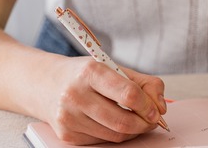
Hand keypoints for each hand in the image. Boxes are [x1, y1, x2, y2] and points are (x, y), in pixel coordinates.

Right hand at [44, 56, 167, 144]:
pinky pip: (102, 141)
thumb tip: (161, 105)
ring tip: (137, 121)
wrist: (46, 84)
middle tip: (152, 120)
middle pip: (123, 120)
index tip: (157, 110)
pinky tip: (115, 123)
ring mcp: (69, 116)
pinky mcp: (66, 134)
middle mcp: (76, 94)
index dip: (149, 106)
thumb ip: (144, 83)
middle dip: (144, 124)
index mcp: (91, 72)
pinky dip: (115, 134)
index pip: (128, 94)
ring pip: (114, 135)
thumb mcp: (114, 68)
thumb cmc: (85, 75)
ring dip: (133, 131)